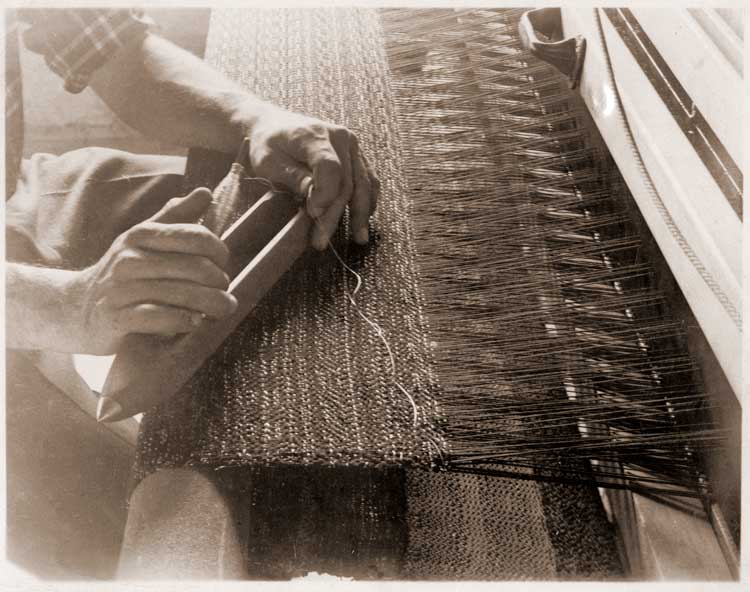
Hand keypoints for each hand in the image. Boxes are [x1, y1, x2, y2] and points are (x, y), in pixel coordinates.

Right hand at [68, 188, 236, 354]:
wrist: (76, 308)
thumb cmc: (123, 272)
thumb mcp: (143, 239)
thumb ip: (175, 217)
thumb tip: (206, 193)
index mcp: (141, 236)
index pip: (195, 236)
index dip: (219, 250)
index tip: (223, 264)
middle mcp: (130, 259)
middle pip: (195, 268)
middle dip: (219, 282)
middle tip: (226, 293)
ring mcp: (122, 289)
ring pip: (183, 294)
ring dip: (211, 304)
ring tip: (222, 308)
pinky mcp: (118, 319)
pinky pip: (161, 317)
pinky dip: (185, 321)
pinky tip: (194, 322)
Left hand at [246, 107, 379, 249]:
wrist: (272, 126)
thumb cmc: (266, 145)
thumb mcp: (268, 161)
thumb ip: (293, 177)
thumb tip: (315, 196)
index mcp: (314, 134)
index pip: (330, 168)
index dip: (325, 194)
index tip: (312, 214)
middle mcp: (339, 137)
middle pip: (346, 182)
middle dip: (335, 215)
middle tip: (321, 240)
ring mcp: (351, 145)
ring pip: (364, 183)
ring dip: (361, 214)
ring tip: (359, 239)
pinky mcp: (356, 155)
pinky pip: (368, 181)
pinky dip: (368, 202)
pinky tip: (363, 221)